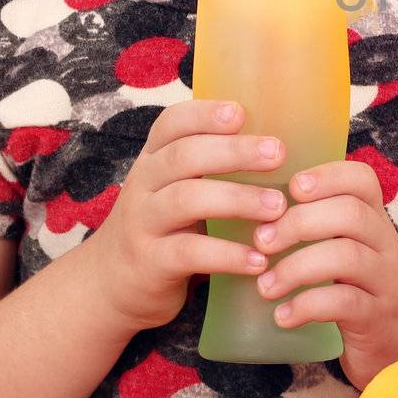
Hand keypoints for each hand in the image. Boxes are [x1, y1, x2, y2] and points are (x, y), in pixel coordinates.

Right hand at [84, 99, 290, 333]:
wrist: (112, 284)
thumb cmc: (165, 226)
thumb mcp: (176, 187)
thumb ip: (212, 165)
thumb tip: (285, 142)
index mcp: (155, 158)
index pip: (172, 123)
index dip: (204, 114)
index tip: (241, 113)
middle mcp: (144, 183)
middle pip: (184, 156)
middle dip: (233, 151)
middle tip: (278, 153)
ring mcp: (143, 223)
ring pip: (186, 200)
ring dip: (237, 200)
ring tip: (278, 207)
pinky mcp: (150, 262)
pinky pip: (189, 253)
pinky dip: (227, 255)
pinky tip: (259, 260)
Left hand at [248, 160, 397, 389]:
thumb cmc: (359, 291)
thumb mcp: (347, 251)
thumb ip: (317, 227)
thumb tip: (251, 207)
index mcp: (374, 221)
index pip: (362, 180)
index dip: (327, 176)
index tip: (291, 188)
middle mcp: (385, 245)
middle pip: (351, 214)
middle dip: (299, 222)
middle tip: (261, 242)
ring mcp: (385, 282)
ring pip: (347, 257)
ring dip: (296, 267)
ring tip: (265, 286)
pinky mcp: (378, 318)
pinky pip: (345, 303)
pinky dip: (307, 306)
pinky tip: (282, 316)